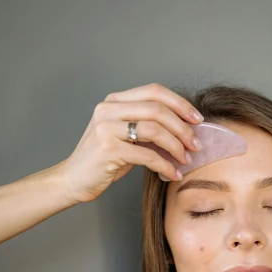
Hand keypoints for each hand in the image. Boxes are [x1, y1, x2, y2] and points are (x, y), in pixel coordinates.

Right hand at [58, 82, 202, 202]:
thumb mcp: (126, 136)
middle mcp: (108, 109)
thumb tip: (185, 128)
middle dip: (182, 128)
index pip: (154, 91)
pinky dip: (165, 165)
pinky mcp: (108, 149)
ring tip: (186, 159)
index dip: (180, 103)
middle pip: (157, 109)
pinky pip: (147, 155)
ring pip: (154, 130)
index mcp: (115, 101)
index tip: (198, 120)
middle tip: (196, 145)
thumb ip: (148, 126)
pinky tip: (173, 174)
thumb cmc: (104, 159)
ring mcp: (106, 128)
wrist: (74, 179)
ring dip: (176, 146)